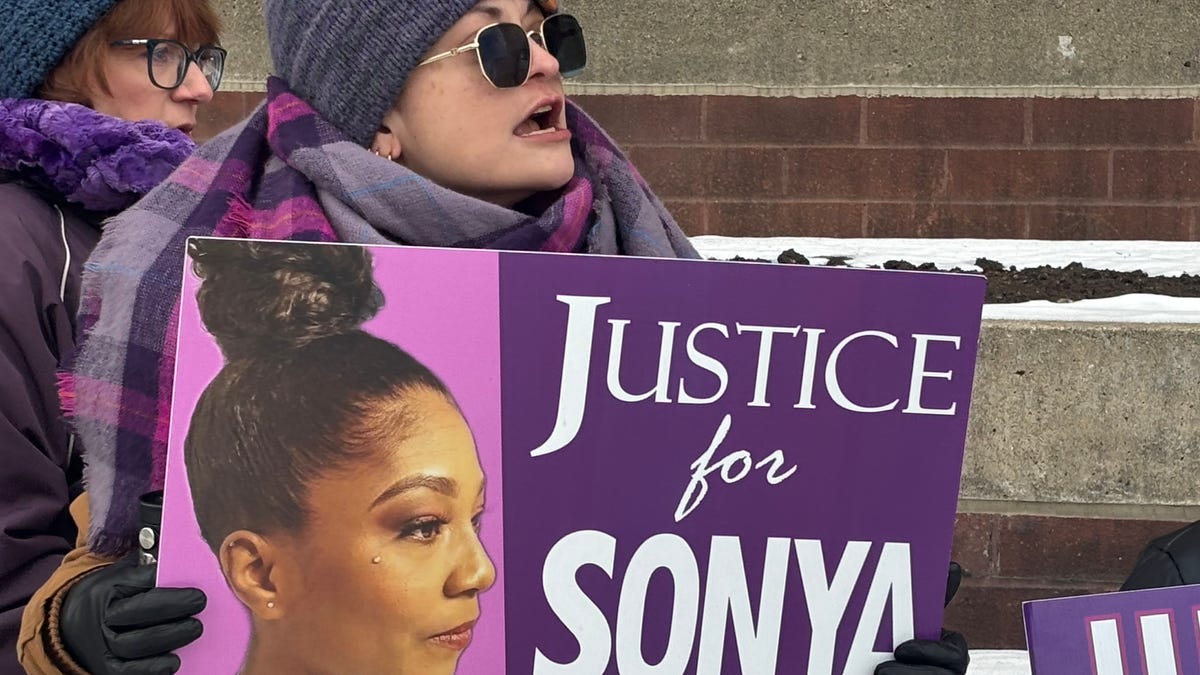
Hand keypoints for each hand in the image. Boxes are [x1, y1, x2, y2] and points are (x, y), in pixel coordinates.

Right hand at [60, 556, 205, 674]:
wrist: (70, 627)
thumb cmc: (109, 597)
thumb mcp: (120, 575)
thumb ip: (145, 566)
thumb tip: (178, 550)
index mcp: (107, 588)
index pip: (137, 582)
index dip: (163, 581)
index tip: (191, 580)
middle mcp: (100, 617)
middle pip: (136, 612)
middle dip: (172, 607)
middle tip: (200, 603)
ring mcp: (101, 645)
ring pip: (133, 644)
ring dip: (168, 637)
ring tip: (195, 628)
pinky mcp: (105, 668)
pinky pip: (127, 672)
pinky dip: (152, 668)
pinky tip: (174, 662)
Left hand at [874, 562, 969, 674]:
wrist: (879, 669)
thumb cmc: (903, 647)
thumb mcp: (913, 623)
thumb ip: (931, 600)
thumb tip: (954, 566)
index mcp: (952, 655)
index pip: (955, 655)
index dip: (931, 652)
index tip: (900, 649)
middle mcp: (948, 674)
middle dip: (913, 673)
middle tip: (879, 668)